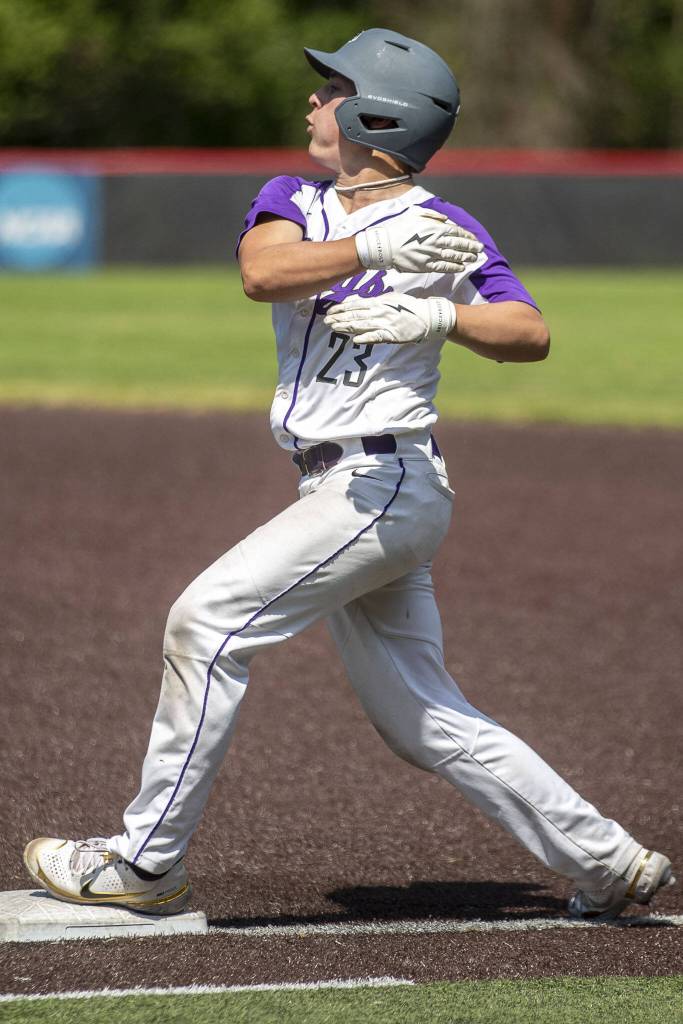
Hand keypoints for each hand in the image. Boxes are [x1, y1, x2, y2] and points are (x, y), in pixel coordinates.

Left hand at [324, 293, 455, 344]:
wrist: (427, 316)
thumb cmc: (407, 307)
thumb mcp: (389, 298)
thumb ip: (372, 301)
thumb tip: (355, 301)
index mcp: (379, 302)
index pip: (355, 305)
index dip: (341, 308)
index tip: (329, 311)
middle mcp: (380, 311)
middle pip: (355, 315)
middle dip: (339, 318)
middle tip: (326, 321)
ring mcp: (386, 323)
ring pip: (362, 325)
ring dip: (347, 327)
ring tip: (334, 328)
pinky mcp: (392, 334)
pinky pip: (377, 337)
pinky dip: (366, 338)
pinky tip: (355, 340)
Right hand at [355, 207, 482, 273]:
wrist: (384, 245)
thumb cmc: (398, 228)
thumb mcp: (415, 213)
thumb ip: (432, 215)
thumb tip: (446, 219)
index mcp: (434, 227)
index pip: (456, 231)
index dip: (467, 236)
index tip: (474, 239)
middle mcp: (436, 241)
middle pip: (459, 244)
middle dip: (471, 247)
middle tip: (480, 249)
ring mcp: (431, 254)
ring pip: (454, 256)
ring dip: (466, 257)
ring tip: (474, 258)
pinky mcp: (425, 266)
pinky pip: (443, 267)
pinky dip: (454, 267)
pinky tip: (461, 267)